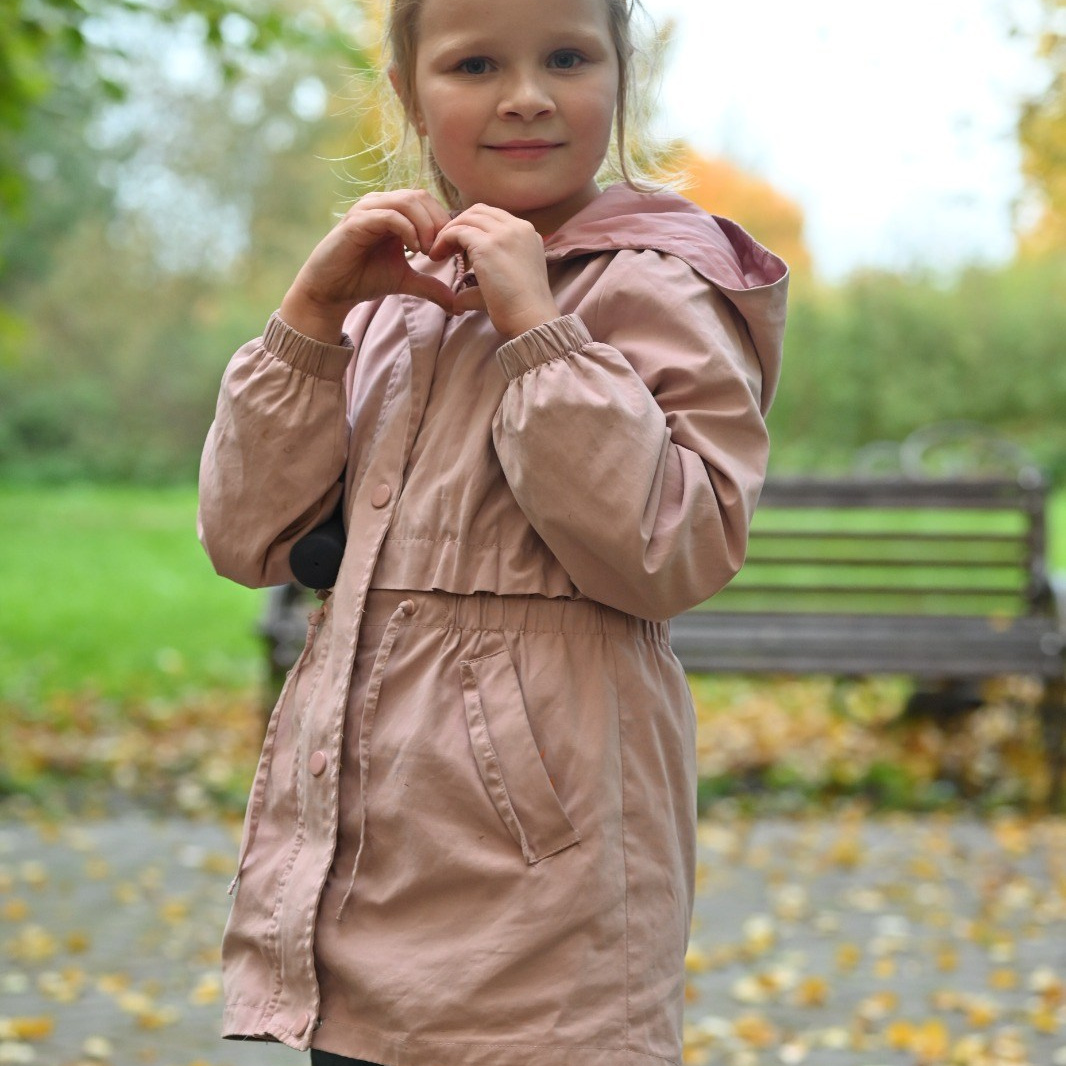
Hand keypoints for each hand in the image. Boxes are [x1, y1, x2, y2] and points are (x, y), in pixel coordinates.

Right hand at [279, 190, 456, 342]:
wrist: (331, 291)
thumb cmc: (364, 279)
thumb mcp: (406, 281)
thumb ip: (431, 286)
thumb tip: (457, 304)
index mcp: (394, 212)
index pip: (428, 202)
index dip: (444, 223)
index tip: (450, 251)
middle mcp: (381, 204)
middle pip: (421, 196)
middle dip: (438, 223)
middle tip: (442, 251)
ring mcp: (367, 210)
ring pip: (406, 201)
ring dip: (425, 225)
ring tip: (429, 251)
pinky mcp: (356, 222)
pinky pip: (388, 215)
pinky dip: (407, 229)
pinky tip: (414, 250)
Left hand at [428, 205, 560, 338]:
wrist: (531, 319)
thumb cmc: (522, 310)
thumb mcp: (508, 283)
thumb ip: (485, 281)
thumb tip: (458, 298)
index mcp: (527, 234)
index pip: (494, 217)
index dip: (473, 227)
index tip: (460, 247)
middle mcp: (518, 228)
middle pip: (479, 211)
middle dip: (459, 225)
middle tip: (445, 247)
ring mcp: (504, 234)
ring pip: (467, 219)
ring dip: (448, 232)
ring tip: (438, 253)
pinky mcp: (488, 245)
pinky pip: (457, 232)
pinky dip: (443, 241)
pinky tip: (437, 256)